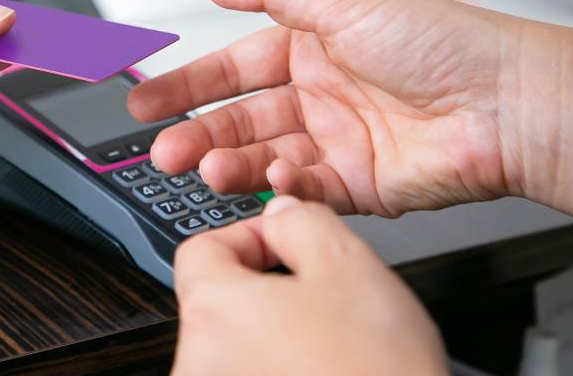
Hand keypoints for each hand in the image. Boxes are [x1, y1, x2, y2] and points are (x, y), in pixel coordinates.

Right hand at [129, 0, 572, 224]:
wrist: (507, 102)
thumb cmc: (441, 42)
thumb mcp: (338, 2)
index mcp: (312, 46)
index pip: (233, 68)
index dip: (188, 84)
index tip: (145, 100)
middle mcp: (321, 94)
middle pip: (241, 118)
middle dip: (198, 133)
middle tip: (162, 148)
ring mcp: (339, 141)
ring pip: (266, 157)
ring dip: (232, 163)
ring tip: (207, 167)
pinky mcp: (361, 186)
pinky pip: (307, 190)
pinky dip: (283, 187)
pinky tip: (273, 180)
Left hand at [173, 196, 445, 375]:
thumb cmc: (375, 374)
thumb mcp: (348, 266)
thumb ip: (302, 222)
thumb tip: (280, 213)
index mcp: (212, 312)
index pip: (202, 249)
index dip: (251, 237)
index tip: (287, 245)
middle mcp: (197, 361)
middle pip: (218, 302)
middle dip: (268, 289)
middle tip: (323, 299)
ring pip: (238, 346)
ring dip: (278, 336)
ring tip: (332, 346)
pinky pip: (252, 375)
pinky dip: (282, 370)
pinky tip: (325, 372)